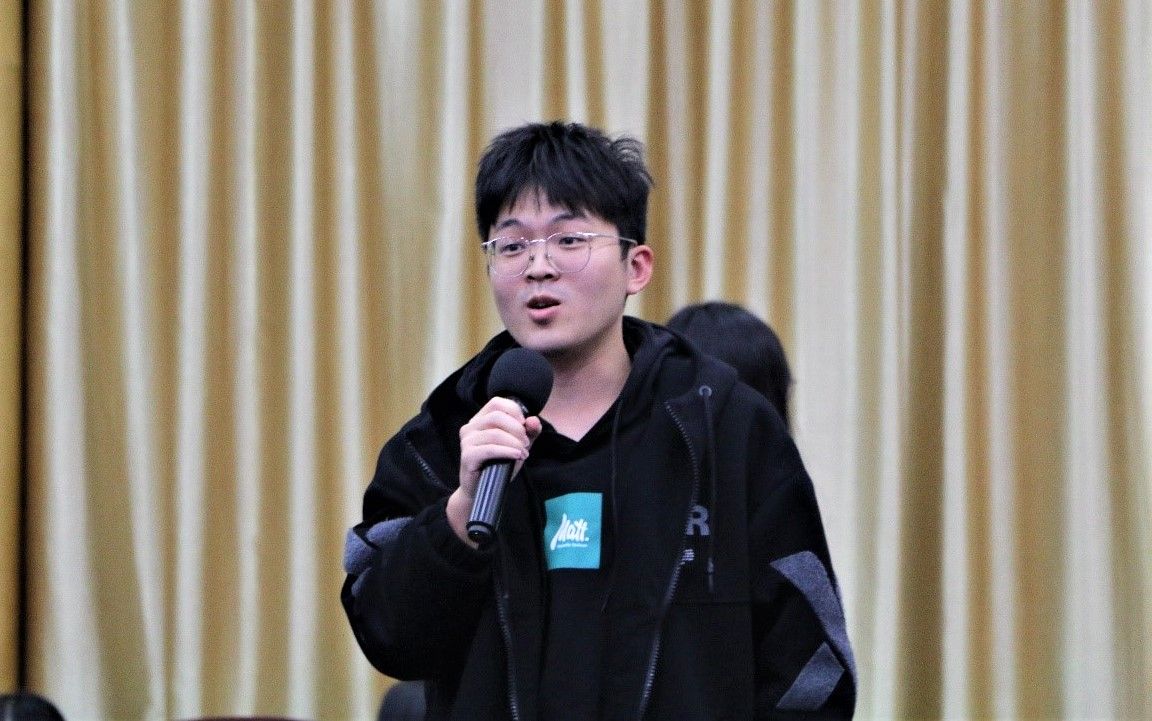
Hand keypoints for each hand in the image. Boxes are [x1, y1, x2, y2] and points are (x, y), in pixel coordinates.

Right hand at [447, 397, 542, 544]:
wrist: (483, 491)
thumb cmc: (498, 465)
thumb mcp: (517, 446)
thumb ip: (528, 433)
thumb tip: (534, 421)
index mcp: (480, 419)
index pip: (497, 403)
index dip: (514, 411)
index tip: (525, 426)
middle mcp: (470, 427)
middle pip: (497, 416)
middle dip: (517, 429)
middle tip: (526, 443)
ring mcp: (467, 441)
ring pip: (495, 433)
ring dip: (514, 443)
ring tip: (523, 453)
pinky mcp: (467, 456)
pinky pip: (489, 449)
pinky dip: (507, 451)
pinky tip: (518, 456)